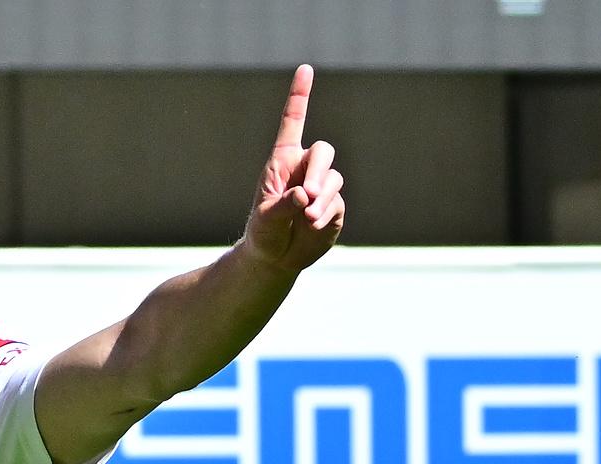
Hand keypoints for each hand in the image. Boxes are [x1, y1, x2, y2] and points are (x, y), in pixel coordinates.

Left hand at [244, 65, 346, 272]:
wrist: (276, 257)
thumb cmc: (264, 233)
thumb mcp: (266, 220)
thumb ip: (282, 206)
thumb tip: (304, 195)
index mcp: (283, 161)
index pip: (294, 122)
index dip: (300, 96)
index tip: (305, 69)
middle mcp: (305, 169)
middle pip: (324, 151)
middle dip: (318, 171)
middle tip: (307, 195)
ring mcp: (322, 186)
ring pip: (333, 179)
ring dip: (321, 198)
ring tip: (306, 218)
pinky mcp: (334, 205)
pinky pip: (337, 203)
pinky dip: (325, 216)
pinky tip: (312, 227)